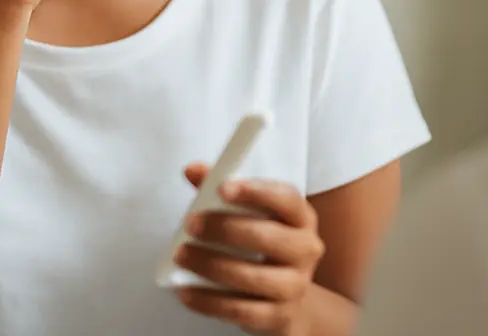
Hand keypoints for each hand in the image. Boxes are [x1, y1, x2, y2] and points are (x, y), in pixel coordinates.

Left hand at [173, 164, 324, 334]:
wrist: (288, 295)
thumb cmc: (262, 241)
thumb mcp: (249, 211)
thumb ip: (220, 188)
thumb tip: (192, 170)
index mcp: (300, 216)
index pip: (285, 198)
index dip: (255, 191)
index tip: (223, 188)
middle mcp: (305, 249)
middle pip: (267, 238)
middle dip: (224, 230)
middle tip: (191, 224)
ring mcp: (295, 286)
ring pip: (252, 277)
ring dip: (211, 266)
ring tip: (181, 255)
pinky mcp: (279, 317)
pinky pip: (242, 311)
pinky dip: (210, 302)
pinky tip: (186, 291)